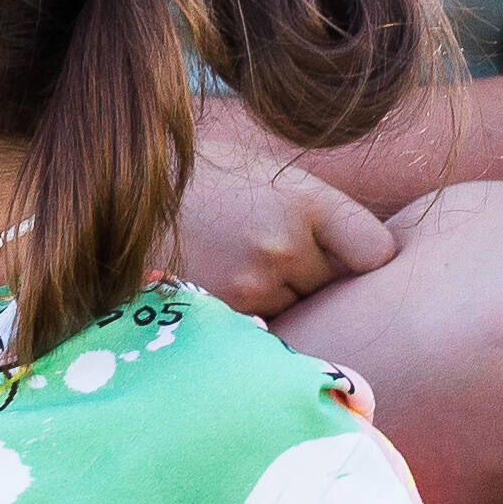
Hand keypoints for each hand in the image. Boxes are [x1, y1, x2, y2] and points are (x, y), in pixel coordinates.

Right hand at [164, 155, 397, 319]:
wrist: (126, 195)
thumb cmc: (204, 179)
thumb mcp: (267, 176)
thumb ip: (316, 214)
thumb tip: (370, 258)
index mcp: (303, 201)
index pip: (376, 252)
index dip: (368, 260)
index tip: (354, 258)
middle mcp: (284, 246)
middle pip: (333, 287)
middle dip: (314, 278)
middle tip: (274, 255)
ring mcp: (251, 285)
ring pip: (297, 310)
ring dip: (281, 299)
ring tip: (240, 265)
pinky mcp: (222, 314)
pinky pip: (263, 327)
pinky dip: (253, 317)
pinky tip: (225, 286)